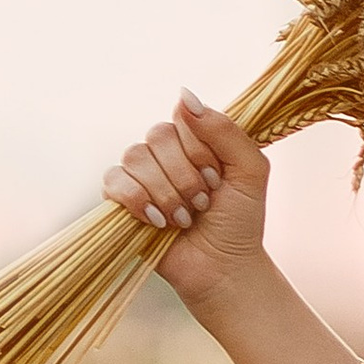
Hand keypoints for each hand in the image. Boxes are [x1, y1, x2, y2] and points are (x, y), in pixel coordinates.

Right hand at [102, 92, 272, 319]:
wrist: (223, 268)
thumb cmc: (239, 221)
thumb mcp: (250, 170)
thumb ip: (225, 130)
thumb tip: (183, 95)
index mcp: (195, 139)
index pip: (182, 118)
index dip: (198, 149)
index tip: (217, 179)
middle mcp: (165, 152)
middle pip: (156, 137)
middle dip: (184, 176)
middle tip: (203, 202)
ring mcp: (141, 175)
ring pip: (135, 157)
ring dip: (165, 192)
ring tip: (184, 218)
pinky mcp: (121, 201)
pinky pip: (113, 181)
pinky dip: (138, 201)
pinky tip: (159, 222)